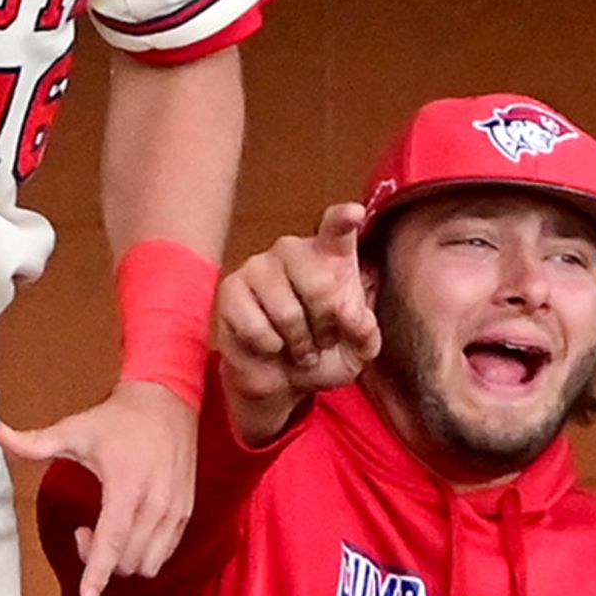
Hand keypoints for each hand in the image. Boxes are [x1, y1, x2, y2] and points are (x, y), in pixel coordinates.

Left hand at [0, 380, 197, 595]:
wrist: (167, 401)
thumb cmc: (119, 419)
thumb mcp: (74, 430)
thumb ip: (34, 441)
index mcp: (126, 485)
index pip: (112, 541)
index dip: (97, 573)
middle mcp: (155, 503)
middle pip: (126, 560)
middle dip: (99, 560)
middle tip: (84, 531)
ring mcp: (175, 510)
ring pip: (147, 563)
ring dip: (122, 560)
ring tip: (108, 531)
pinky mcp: (186, 513)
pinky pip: (164, 553)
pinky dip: (142, 554)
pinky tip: (128, 530)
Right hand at [213, 203, 384, 445]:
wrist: (280, 380)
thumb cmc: (323, 354)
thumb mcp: (358, 350)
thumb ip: (365, 331)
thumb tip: (350, 313)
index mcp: (330, 255)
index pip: (336, 227)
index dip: (344, 219)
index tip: (354, 214)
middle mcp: (292, 251)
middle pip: (318, 283)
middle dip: (324, 325)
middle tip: (321, 340)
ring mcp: (258, 267)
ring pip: (286, 310)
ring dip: (298, 341)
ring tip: (298, 347)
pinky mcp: (230, 290)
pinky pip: (255, 325)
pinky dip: (270, 346)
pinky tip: (271, 346)